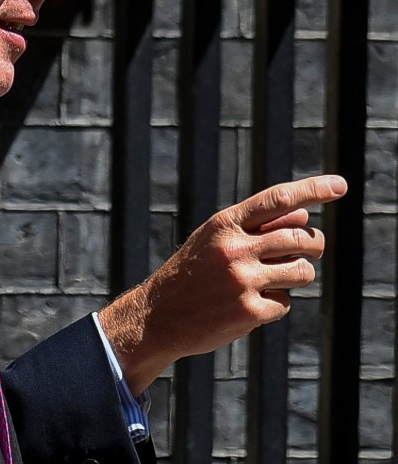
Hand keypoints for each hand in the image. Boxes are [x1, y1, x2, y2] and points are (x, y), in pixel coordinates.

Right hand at [97, 173, 347, 394]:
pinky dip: (273, 305)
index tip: (340, 185)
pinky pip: (285, 303)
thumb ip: (256, 226)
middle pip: (302, 238)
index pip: (277, 200)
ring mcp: (242, 280)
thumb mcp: (215, 240)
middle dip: (313, 245)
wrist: (158, 315)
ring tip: (268, 282)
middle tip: (307, 251)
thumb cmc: (192, 273)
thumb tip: (303, 213)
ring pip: (302, 272)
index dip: (312, 189)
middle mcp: (234, 248)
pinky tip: (246, 306)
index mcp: (224, 224)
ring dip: (294, 277)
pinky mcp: (250, 311)